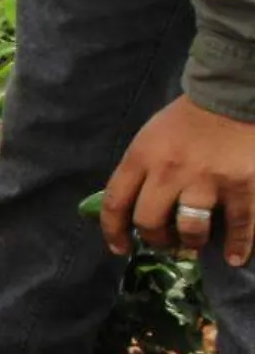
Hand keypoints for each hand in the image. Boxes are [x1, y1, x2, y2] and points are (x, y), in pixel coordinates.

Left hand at [101, 95, 254, 265]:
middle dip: (155, 239)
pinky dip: (238, 246)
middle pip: (149, 221)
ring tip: (195, 243)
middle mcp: (169, 171)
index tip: (119, 248)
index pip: (115, 203)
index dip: (113, 231)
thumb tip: (128, 209)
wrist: (229, 96)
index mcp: (141, 158)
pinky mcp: (241, 184)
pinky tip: (236, 257)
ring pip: (190, 228)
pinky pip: (239, 225)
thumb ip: (138, 171)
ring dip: (191, 242)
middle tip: (165, 242)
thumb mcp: (148, 139)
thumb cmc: (185, 120)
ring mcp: (206, 179)